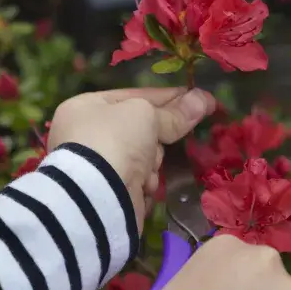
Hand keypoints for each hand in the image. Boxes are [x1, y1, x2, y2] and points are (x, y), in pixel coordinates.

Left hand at [47, 87, 214, 230]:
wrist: (98, 193)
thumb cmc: (115, 139)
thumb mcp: (145, 114)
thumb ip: (174, 111)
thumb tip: (203, 99)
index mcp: (86, 107)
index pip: (134, 96)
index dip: (168, 97)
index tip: (198, 97)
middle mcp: (86, 135)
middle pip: (140, 130)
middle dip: (156, 138)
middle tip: (177, 134)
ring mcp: (96, 166)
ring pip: (143, 158)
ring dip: (151, 163)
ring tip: (145, 167)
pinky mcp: (109, 192)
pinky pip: (139, 181)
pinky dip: (145, 183)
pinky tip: (142, 185)